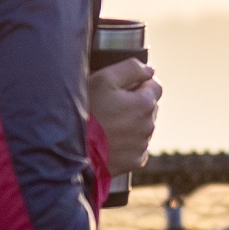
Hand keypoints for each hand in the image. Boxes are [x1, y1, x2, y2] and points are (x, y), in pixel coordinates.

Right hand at [87, 58, 160, 176]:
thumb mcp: (104, 79)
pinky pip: (137, 147)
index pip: (155, 86)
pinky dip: (127, 143)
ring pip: (143, 127)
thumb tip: (150, 70)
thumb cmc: (87, 111)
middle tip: (110, 107)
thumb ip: (131, 68)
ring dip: (131, 123)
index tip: (121, 89)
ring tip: (107, 125)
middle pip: (149, 107)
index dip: (138, 84)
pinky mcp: (134, 161)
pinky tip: (110, 140)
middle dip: (135, 104)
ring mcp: (142, 145)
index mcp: (145, 103)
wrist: (73, 150)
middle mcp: (149, 125)